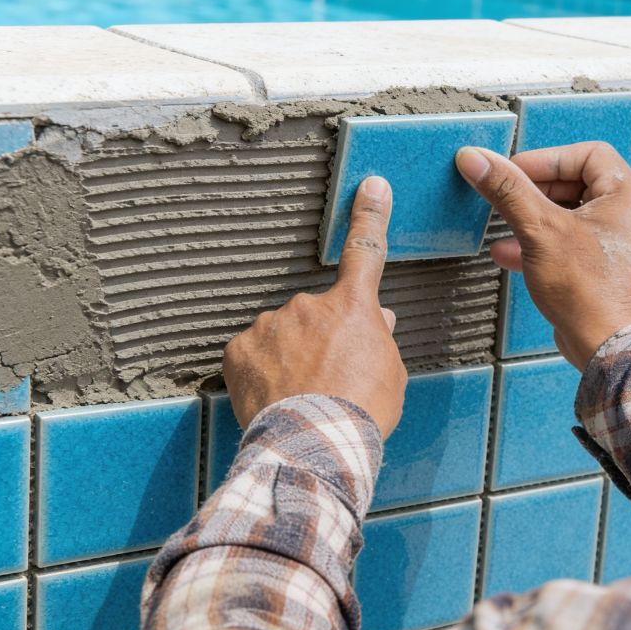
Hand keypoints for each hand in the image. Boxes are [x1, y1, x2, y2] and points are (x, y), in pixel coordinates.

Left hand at [223, 176, 407, 438]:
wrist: (316, 442)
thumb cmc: (361, 411)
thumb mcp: (391, 373)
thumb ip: (380, 340)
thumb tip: (380, 321)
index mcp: (353, 307)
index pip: (366, 251)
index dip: (371, 215)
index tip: (372, 187)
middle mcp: (308, 305)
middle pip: (317, 314)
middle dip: (323, 338)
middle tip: (331, 378)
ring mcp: (271, 325)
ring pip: (282, 333)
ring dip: (290, 356)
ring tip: (303, 396)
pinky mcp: (239, 349)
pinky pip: (252, 353)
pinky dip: (261, 371)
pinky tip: (275, 395)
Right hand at [456, 142, 630, 368]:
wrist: (608, 348)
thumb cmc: (588, 290)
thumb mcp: (539, 230)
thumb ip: (507, 191)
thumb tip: (475, 160)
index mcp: (629, 197)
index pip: (587, 155)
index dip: (546, 159)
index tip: (514, 171)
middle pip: (579, 184)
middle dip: (536, 191)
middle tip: (506, 195)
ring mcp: (622, 246)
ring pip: (573, 217)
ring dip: (535, 218)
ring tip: (502, 224)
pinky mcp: (608, 271)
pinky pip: (574, 245)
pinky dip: (543, 245)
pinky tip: (508, 253)